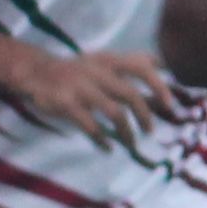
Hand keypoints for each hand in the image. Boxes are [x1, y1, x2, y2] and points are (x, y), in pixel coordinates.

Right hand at [5, 44, 172, 142]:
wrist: (36, 71)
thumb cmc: (78, 70)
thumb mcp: (103, 59)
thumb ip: (131, 62)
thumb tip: (165, 65)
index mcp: (109, 60)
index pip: (141, 66)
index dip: (159, 85)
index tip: (170, 105)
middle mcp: (97, 72)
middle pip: (131, 94)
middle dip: (145, 116)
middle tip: (151, 131)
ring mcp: (81, 88)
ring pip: (114, 113)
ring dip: (127, 132)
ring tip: (132, 144)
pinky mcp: (67, 104)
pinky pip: (91, 126)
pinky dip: (102, 140)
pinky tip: (107, 148)